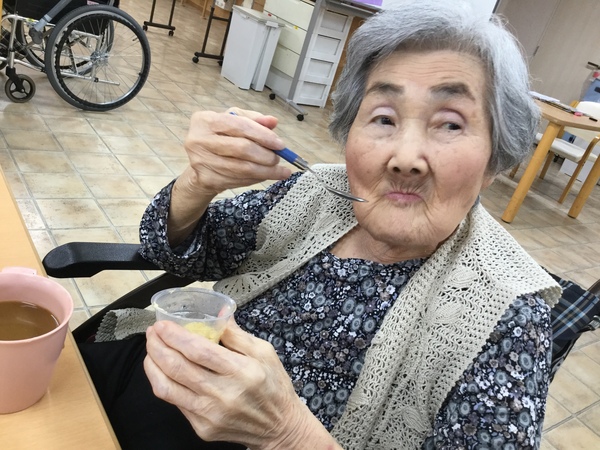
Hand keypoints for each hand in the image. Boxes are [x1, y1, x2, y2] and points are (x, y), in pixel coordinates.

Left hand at [144, 320, 339, 449]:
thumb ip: (237, 334)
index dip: (175, 336)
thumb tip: (218, 314)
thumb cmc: (274, 387)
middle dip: (158, 346)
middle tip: (153, 332)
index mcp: (242, 371)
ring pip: (168, 388)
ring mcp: (211, 414)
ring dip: (153, 365)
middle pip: (178, 367)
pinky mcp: (203, 428)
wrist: (279, 427)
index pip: (199, 351)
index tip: (163, 325)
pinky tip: (162, 370)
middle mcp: (224, 395)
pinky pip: (175, 402)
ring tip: (151, 349)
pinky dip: (163, 383)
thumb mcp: (265, 352)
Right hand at [179, 108, 290, 197]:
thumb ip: (254, 119)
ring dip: (266, 171)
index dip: (263, 135)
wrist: (200, 163)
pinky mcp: (208, 179)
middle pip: (242, 148)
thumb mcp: (234, 121)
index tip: (280, 144)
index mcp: (205, 120)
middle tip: (278, 158)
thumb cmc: (220, 137)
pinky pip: (239, 181)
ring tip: (278, 170)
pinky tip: (264, 175)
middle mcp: (199, 140)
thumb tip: (273, 122)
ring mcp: (201, 162)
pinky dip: (256, 179)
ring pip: (243, 168)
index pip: (240, 125)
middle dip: (266, 155)